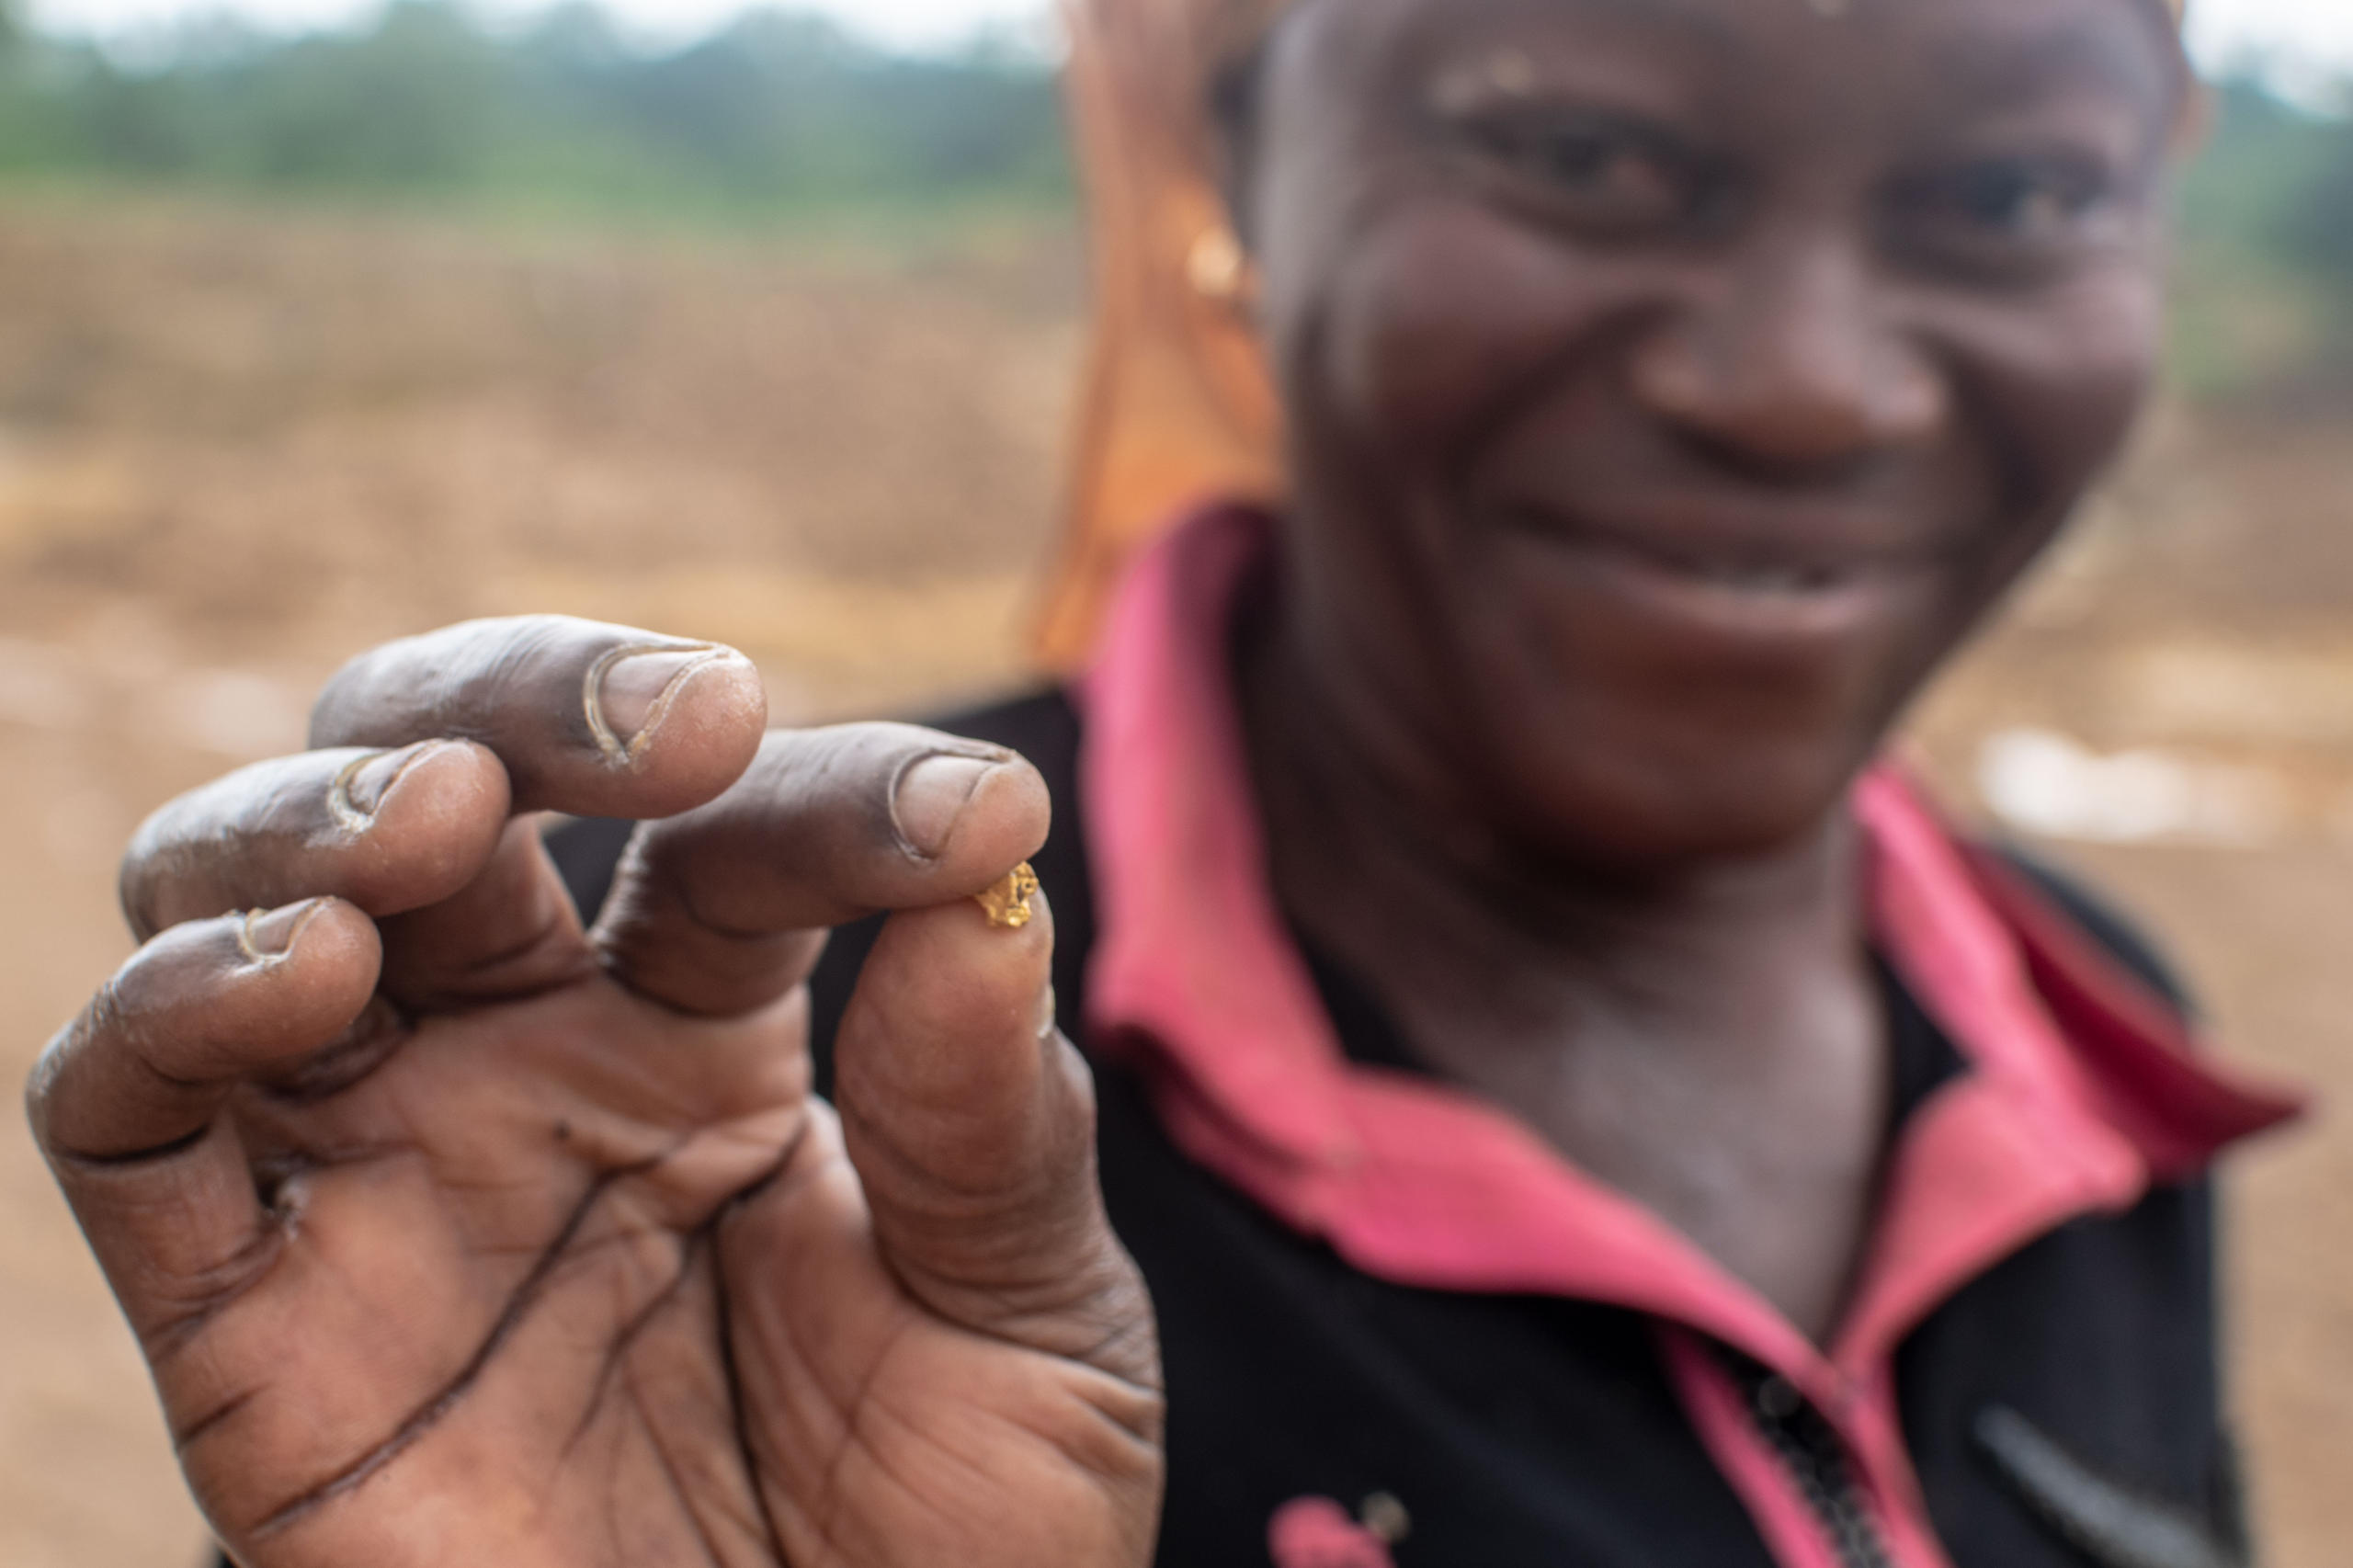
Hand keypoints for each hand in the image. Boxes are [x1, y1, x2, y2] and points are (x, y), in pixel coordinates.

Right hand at [27, 618, 1162, 1567]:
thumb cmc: (946, 1548)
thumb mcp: (1027, 1322)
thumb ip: (989, 1116)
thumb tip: (984, 886)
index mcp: (718, 1033)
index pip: (739, 841)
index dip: (848, 798)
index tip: (979, 820)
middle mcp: (529, 1066)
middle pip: (447, 777)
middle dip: (533, 697)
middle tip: (683, 718)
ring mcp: (382, 1174)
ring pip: (251, 896)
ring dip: (322, 810)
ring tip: (450, 821)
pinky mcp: (251, 1322)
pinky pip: (126, 1122)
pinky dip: (170, 1009)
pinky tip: (309, 967)